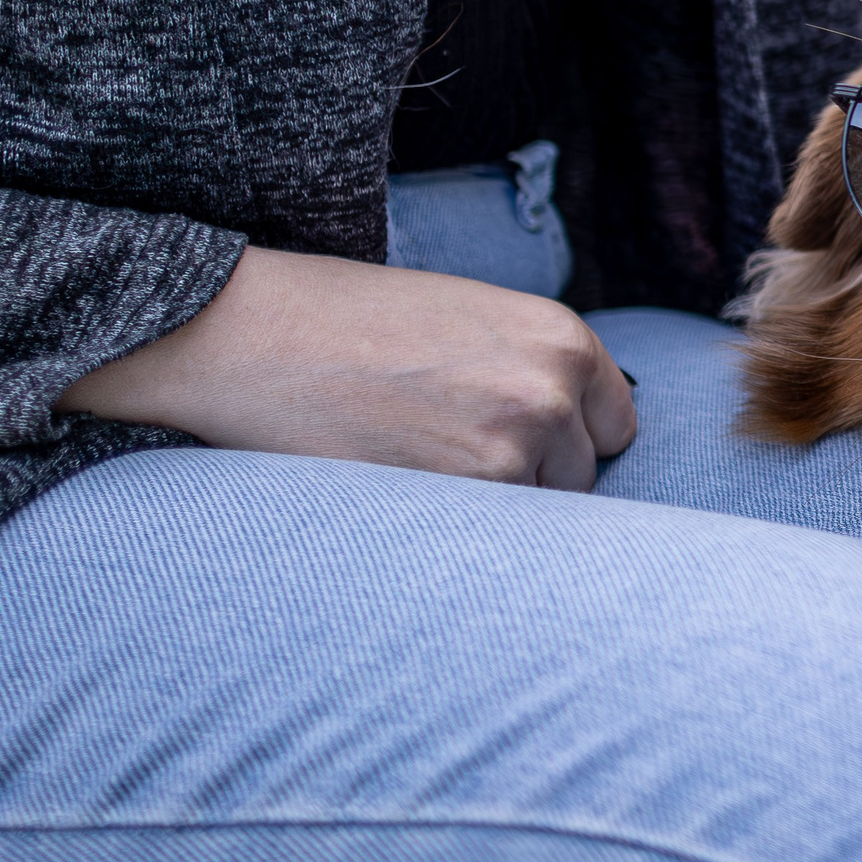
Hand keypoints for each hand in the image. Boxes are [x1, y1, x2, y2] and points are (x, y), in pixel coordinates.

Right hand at [55, 246, 636, 489]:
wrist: (247, 333)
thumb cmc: (347, 321)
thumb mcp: (468, 319)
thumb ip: (529, 367)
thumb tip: (574, 435)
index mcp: (563, 337)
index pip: (613, 425)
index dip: (566, 441)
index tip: (515, 441)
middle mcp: (555, 389)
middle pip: (581, 477)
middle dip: (529, 478)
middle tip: (443, 450)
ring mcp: (516, 445)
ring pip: (536, 514)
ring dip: (489, 508)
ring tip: (412, 463)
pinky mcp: (468, 494)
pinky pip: (493, 542)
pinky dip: (456, 535)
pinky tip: (400, 488)